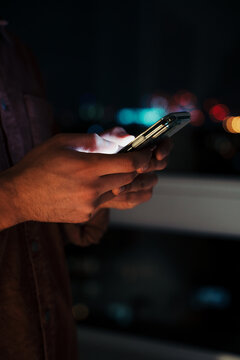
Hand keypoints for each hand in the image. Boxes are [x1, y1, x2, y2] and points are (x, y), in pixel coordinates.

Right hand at [0, 133, 151, 229]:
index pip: (130, 164)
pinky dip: (104, 192)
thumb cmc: (39, 164)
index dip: (143, 157)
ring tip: (111, 171)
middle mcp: (92, 189)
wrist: (19, 195)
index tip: (147, 153)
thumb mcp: (64, 142)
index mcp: (87, 167)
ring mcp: (90, 205)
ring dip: (120, 181)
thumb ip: (97, 139)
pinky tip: (90, 186)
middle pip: (128, 179)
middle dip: (134, 169)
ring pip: (118, 191)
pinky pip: (104, 202)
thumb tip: (124, 138)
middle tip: (132, 161)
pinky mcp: (86, 215)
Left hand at [99, 127, 171, 209]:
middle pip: (160, 163)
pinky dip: (127, 195)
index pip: (164, 143)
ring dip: (134, 183)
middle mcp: (147, 163)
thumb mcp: (98, 142)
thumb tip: (127, 136)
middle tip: (138, 168)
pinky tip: (113, 194)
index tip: (157, 153)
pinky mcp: (136, 196)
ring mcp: (143, 180)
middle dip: (150, 165)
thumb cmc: (92, 158)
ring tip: (116, 185)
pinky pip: (138, 197)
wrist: (81, 181)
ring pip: (149, 182)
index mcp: (142, 146)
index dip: (164, 147)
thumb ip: (112, 136)